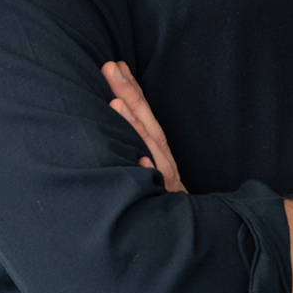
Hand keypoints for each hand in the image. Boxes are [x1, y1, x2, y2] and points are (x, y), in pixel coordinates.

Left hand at [101, 61, 186, 192]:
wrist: (182, 227)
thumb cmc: (160, 195)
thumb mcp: (152, 165)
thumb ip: (140, 141)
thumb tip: (116, 110)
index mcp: (157, 148)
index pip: (144, 112)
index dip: (131, 87)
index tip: (117, 64)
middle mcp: (161, 158)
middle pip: (145, 121)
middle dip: (128, 93)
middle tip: (110, 68)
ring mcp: (161, 178)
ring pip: (148, 148)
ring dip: (133, 125)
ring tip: (116, 103)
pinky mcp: (160, 199)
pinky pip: (151, 183)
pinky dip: (146, 170)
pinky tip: (137, 159)